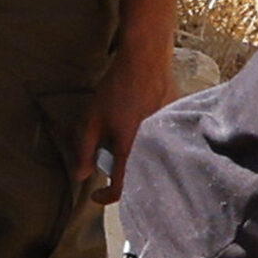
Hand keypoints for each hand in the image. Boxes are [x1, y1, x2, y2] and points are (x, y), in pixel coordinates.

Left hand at [92, 29, 176, 180]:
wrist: (146, 60)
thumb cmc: (116, 89)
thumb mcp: (91, 120)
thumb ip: (84, 150)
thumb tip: (81, 176)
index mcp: (131, 150)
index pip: (121, 188)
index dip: (106, 196)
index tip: (96, 195)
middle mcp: (153, 148)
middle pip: (138, 177)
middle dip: (123, 176)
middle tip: (110, 163)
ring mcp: (167, 137)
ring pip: (151, 162)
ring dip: (137, 160)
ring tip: (125, 146)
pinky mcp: (176, 125)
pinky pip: (163, 145)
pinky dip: (151, 146)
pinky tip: (141, 131)